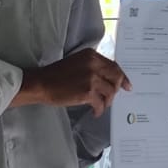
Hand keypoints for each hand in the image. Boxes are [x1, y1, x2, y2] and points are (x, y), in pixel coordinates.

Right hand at [15, 48, 130, 115]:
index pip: (114, 66)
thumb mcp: (77, 63)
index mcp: (91, 55)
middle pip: (116, 78)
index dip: (122, 77)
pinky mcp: (87, 92)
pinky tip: (95, 111)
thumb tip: (109, 79)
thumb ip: (94, 67)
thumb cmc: (56, 74)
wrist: (41, 83)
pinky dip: (99, 109)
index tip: (127, 85)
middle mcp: (94, 64)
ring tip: (99, 105)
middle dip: (115, 90)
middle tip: (110, 98)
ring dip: (106, 101)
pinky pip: (101, 103)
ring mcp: (91, 78)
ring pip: (110, 92)